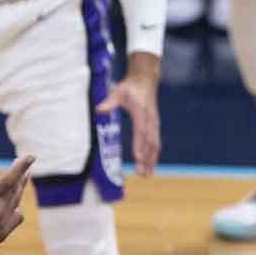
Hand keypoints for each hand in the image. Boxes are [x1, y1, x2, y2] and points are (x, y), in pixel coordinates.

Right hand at [0, 156, 34, 254]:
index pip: (9, 179)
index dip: (21, 166)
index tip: (32, 155)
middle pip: (16, 188)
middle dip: (21, 174)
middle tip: (23, 164)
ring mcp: (2, 224)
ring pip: (17, 201)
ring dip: (20, 188)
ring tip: (21, 179)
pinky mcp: (3, 234)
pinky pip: (17, 216)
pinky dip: (17, 207)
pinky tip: (14, 205)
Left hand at [96, 52, 160, 176]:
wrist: (146, 79)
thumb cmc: (130, 87)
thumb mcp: (118, 91)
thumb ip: (109, 102)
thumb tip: (99, 109)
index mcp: (142, 112)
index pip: (141, 131)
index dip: (140, 145)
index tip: (138, 158)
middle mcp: (151, 119)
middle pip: (150, 141)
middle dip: (147, 158)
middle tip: (142, 173)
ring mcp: (154, 123)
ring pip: (155, 144)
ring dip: (152, 160)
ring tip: (147, 175)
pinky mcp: (155, 125)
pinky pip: (156, 142)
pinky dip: (154, 155)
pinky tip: (151, 165)